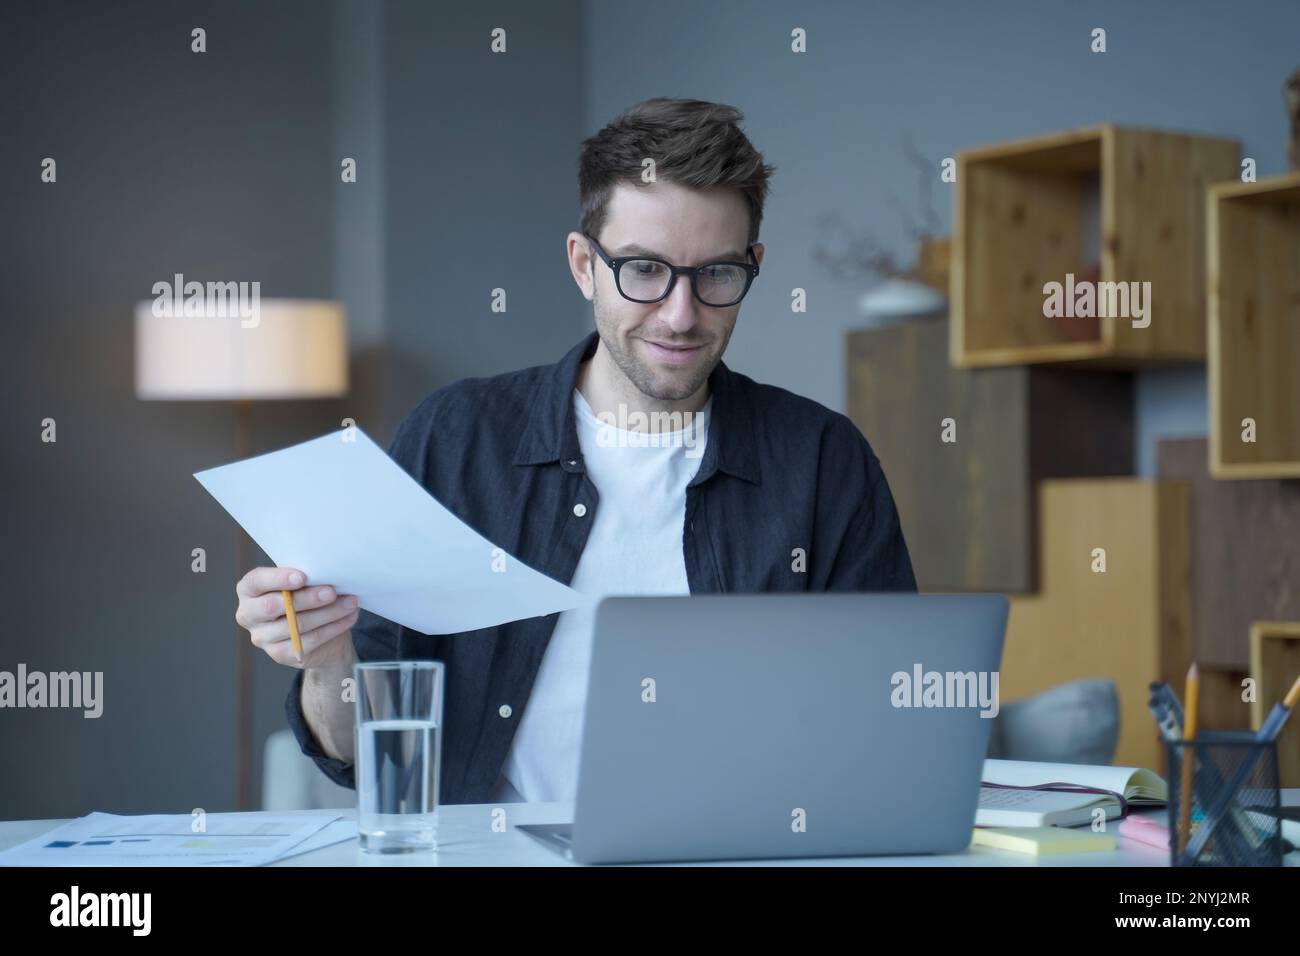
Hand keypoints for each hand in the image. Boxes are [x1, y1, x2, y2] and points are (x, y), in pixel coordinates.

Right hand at [234, 567, 358, 669]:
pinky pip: (309, 641)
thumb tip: (325, 572)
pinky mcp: (279, 654)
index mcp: (249, 590)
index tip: (303, 577)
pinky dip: (333, 628)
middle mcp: (248, 614)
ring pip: (296, 625)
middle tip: (332, 592)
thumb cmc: (306, 597)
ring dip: (328, 613)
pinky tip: (348, 617)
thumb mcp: (302, 583)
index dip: (278, 578)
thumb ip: (304, 578)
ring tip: (350, 603)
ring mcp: (262, 637)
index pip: (256, 582)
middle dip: (307, 598)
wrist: (317, 632)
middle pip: (273, 606)